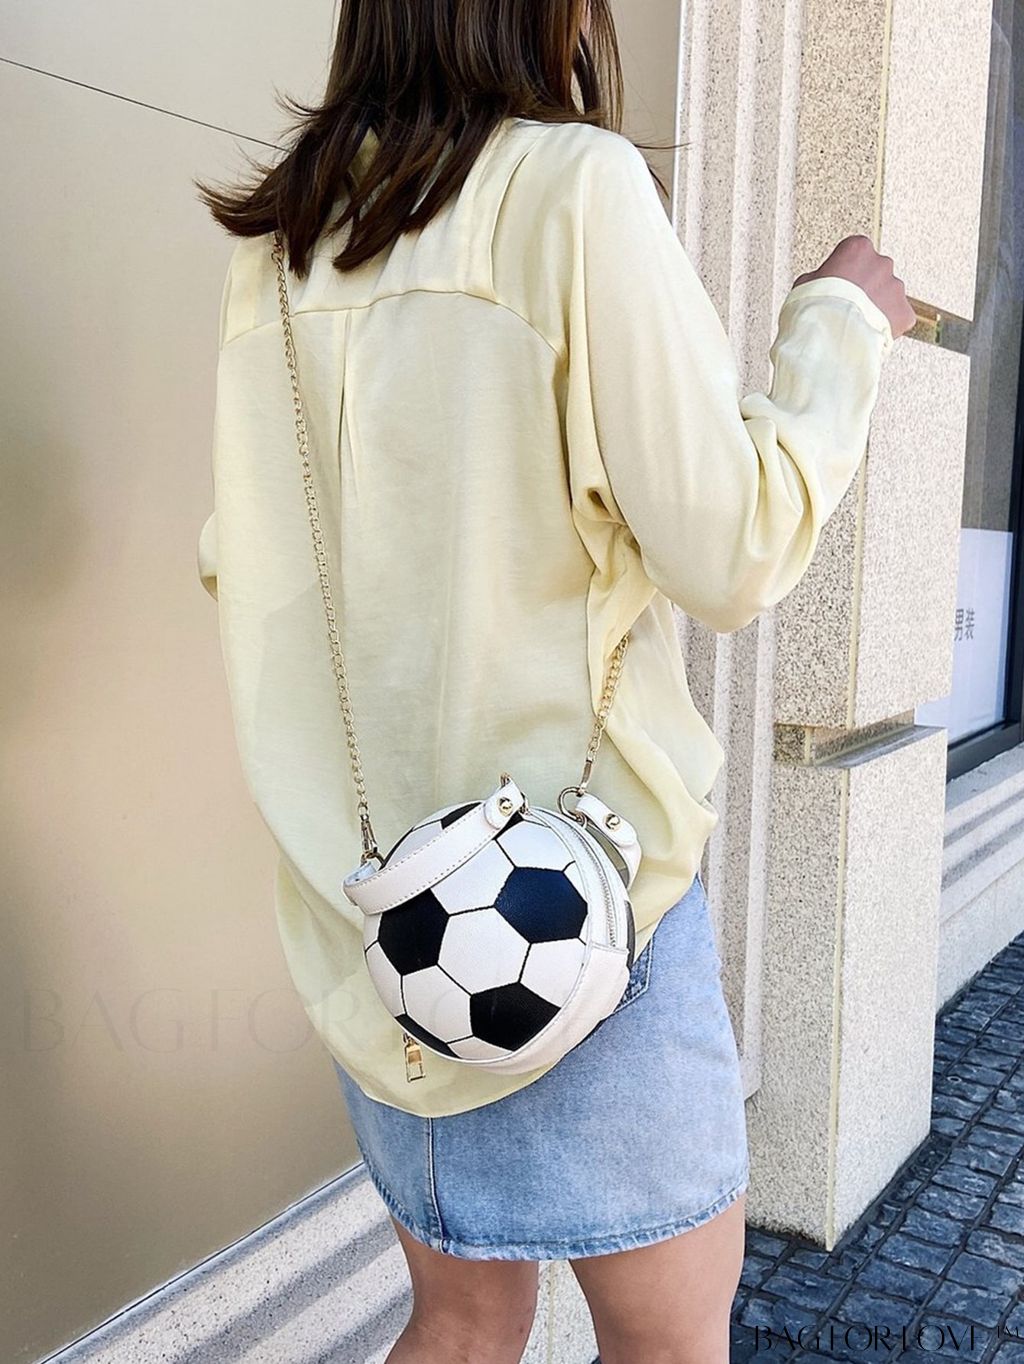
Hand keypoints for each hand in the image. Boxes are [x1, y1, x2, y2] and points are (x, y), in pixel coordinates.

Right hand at [793, 235, 916, 339]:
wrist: (830, 339)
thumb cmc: (816, 310)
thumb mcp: (805, 283)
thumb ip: (821, 276)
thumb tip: (822, 282)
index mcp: (858, 249)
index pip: (855, 253)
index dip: (845, 271)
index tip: (837, 284)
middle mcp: (882, 263)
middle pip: (875, 273)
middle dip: (864, 288)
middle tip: (847, 306)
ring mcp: (896, 287)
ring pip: (888, 295)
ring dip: (876, 306)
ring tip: (856, 324)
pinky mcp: (904, 312)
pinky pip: (898, 317)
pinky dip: (887, 325)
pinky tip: (868, 333)